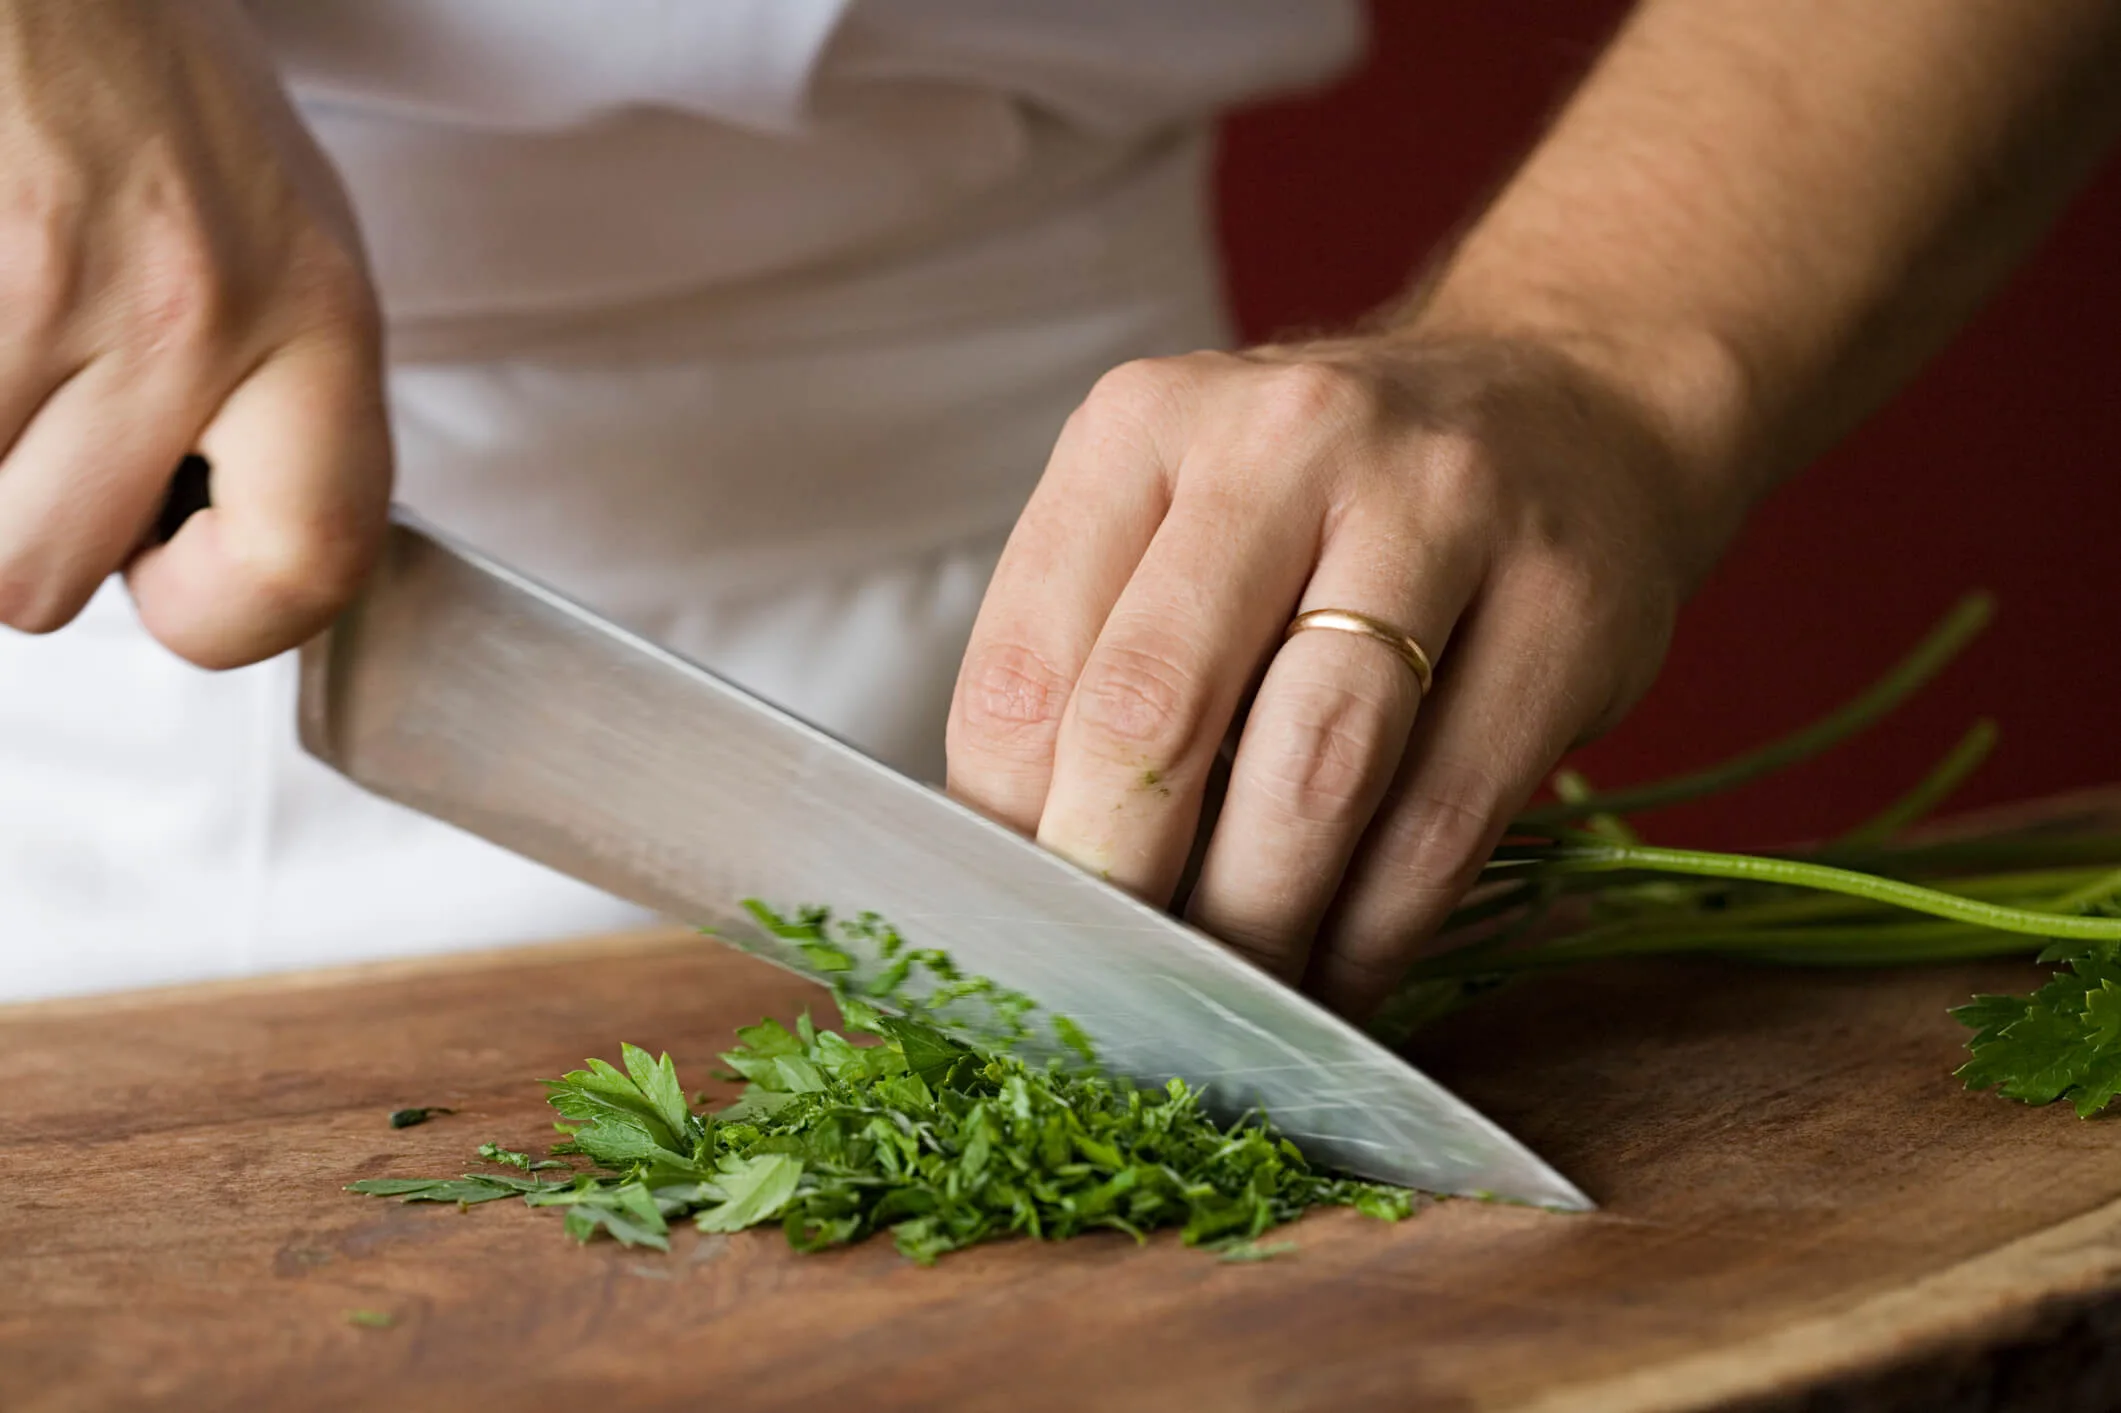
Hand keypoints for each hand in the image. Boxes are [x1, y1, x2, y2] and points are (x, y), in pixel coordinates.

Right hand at [0, 0, 388, 666]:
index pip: (314, 561)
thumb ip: (277, 410)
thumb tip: (231, 565)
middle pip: (47, 577)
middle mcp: (193, 307)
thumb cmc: (151, 88)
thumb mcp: (282, 247)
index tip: (177, 583)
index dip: (228, 619)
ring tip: (12, 346)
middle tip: (45, 428)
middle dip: (24, 528)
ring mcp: (45, 282)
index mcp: (317, 314)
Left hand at [948, 333, 1746, 1016]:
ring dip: (1254, 931)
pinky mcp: (1564, 611)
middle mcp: (1285, 442)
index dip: (1009, 834)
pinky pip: (1442, 824)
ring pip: (1311, 777)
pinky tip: (1335, 982)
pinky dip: (1371, 936)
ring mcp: (1441, 512)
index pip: (1025, 668)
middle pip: (1155, 714)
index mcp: (1143, 425)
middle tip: (1111, 996)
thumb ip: (1094, 659)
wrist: (1565, 405)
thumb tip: (1026, 873)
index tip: (1023, 933)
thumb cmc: (1329, 502)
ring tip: (1225, 1009)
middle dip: (1119, 891)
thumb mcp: (1181, 519)